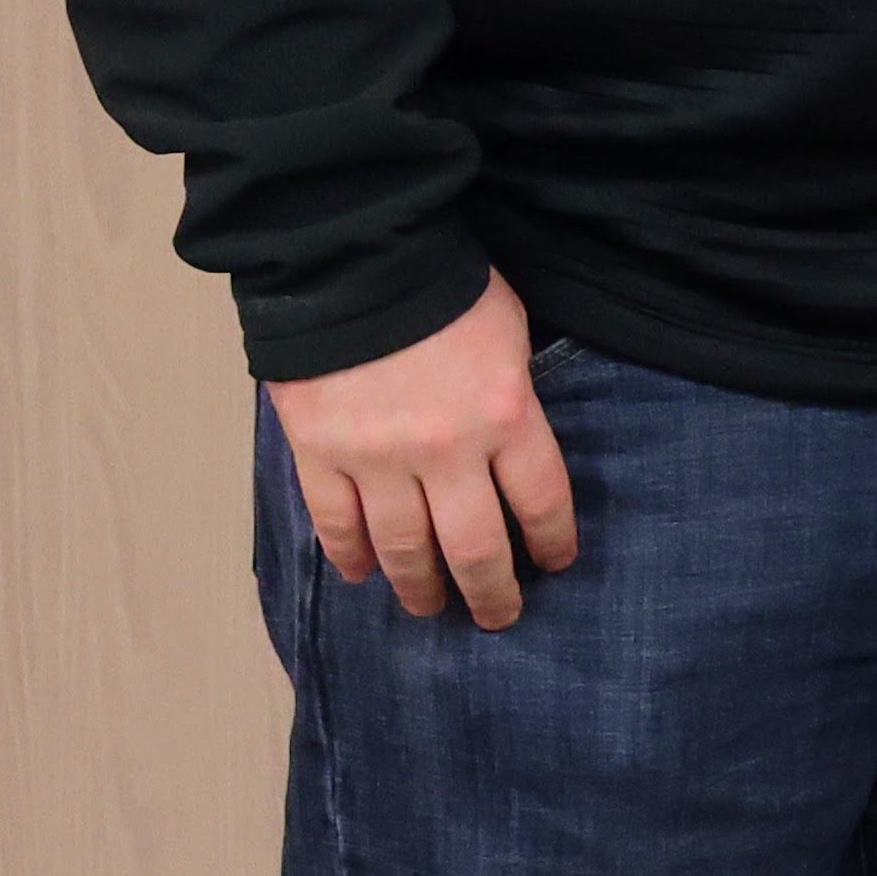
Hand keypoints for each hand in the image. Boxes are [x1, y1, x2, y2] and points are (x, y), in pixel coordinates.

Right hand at [268, 278, 579, 629]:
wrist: (354, 257)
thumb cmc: (443, 283)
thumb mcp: (511, 331)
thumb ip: (515, 393)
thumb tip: (513, 441)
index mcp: (505, 415)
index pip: (541, 501)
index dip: (552, 541)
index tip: (556, 564)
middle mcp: (446, 451)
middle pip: (475, 547)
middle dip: (492, 592)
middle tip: (499, 618)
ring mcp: (377, 458)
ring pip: (403, 548)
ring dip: (419, 587)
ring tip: (429, 609)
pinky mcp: (321, 453)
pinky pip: (337, 523)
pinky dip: (350, 555)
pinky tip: (362, 575)